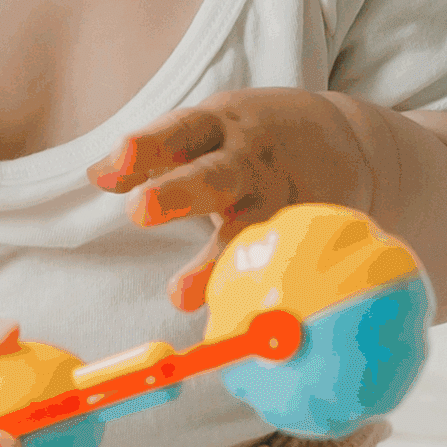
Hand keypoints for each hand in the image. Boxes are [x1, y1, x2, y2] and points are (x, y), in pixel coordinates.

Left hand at [89, 91, 374, 310]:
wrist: (349, 141)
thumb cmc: (253, 142)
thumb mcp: (208, 130)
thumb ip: (156, 153)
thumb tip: (97, 176)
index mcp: (220, 127)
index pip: (180, 131)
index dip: (148, 146)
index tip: (117, 160)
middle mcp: (252, 161)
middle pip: (215, 176)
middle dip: (177, 193)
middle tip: (139, 210)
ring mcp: (284, 199)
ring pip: (252, 229)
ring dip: (214, 261)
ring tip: (178, 295)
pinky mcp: (311, 230)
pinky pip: (287, 261)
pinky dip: (267, 287)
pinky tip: (243, 319)